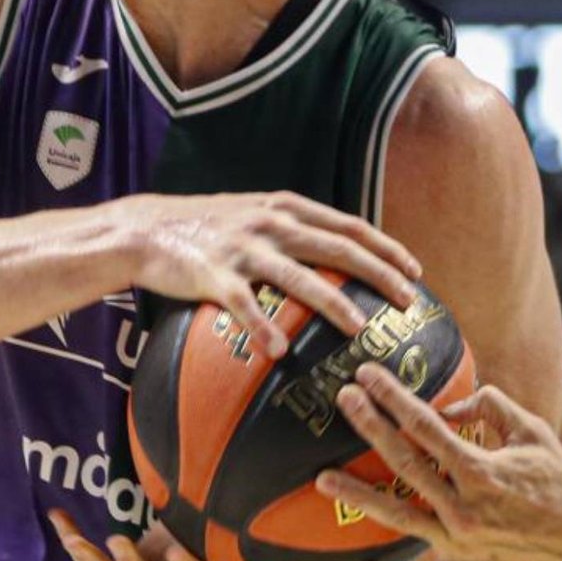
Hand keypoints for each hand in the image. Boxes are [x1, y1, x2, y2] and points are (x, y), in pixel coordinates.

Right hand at [115, 191, 422, 358]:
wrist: (146, 229)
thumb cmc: (207, 227)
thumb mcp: (256, 214)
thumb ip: (293, 228)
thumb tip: (338, 255)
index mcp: (286, 208)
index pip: (348, 225)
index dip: (385, 247)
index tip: (415, 270)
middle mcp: (271, 223)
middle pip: (337, 247)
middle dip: (379, 273)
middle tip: (407, 300)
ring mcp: (244, 248)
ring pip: (299, 277)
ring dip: (333, 303)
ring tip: (359, 328)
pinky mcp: (214, 275)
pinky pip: (244, 305)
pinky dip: (263, 327)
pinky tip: (279, 351)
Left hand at [314, 365, 561, 560]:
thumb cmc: (561, 478)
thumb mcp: (531, 431)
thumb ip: (490, 406)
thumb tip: (448, 406)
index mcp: (481, 470)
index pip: (424, 425)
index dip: (393, 396)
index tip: (367, 373)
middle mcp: (465, 508)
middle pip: (404, 464)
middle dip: (370, 427)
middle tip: (342, 400)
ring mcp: (461, 545)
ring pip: (398, 519)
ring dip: (358, 497)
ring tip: (323, 478)